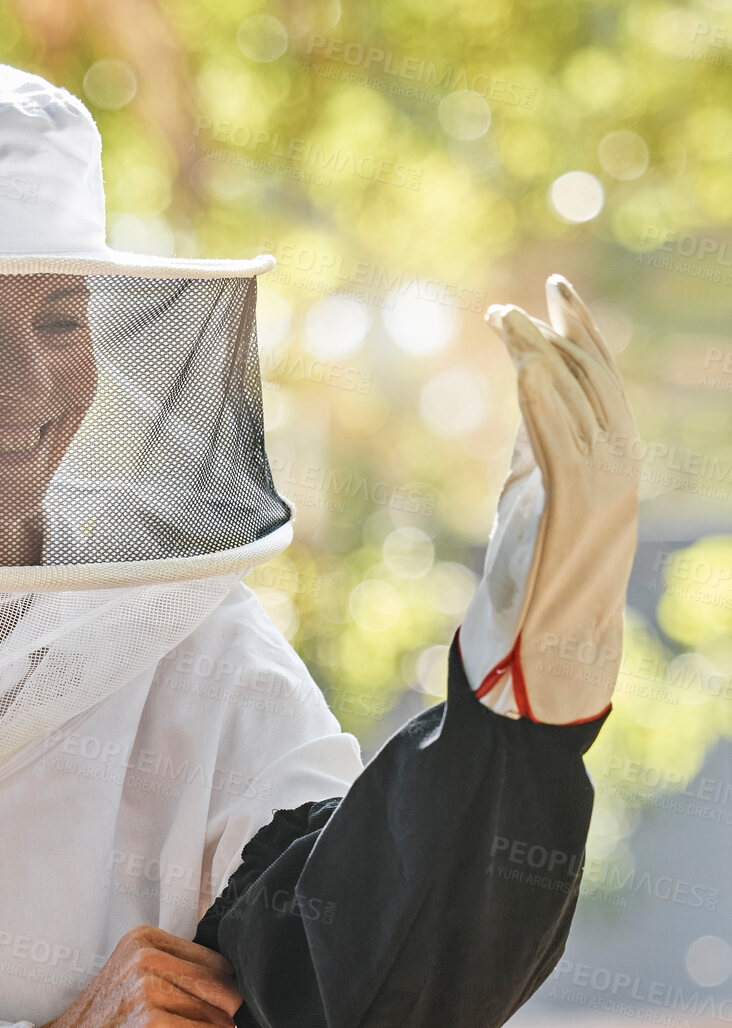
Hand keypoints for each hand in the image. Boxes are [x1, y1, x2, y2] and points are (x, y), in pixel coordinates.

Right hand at [33, 925, 240, 1027]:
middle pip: (227, 990)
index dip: (216, 1002)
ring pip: (225, 1018)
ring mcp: (149, 987)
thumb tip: (234, 997)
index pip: (218, 964)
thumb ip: (176, 977)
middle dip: (220, 1026)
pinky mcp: (155, 1025)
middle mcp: (147, 955)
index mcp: (144, 939)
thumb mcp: (133, 984)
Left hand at [459, 274, 639, 723]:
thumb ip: (536, 445)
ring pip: (576, 401)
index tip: (551, 297)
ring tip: (508, 318)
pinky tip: (523, 369)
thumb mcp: (533, 492)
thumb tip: (526, 398)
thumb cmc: (538, 572)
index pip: (598, 380)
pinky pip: (560, 440)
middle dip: (567, 329)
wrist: (551, 640)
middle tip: (538, 289)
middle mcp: (617, 462)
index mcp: (609, 457)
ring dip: (539, 354)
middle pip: (594, 378)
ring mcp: (603, 484)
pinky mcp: (575, 507)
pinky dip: (543, 401)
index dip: (576, 334)